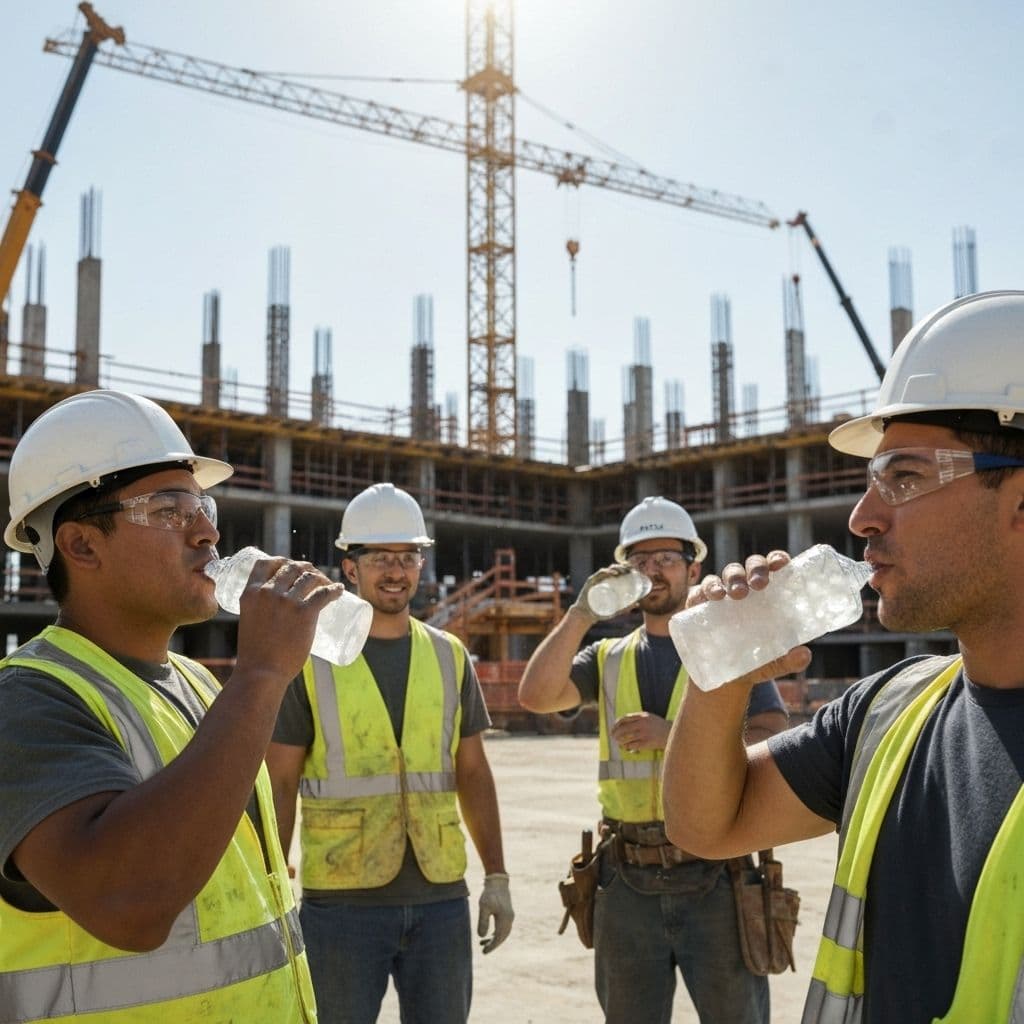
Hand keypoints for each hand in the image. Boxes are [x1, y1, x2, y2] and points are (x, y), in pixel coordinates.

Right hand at [234, 556, 343, 685]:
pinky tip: (339, 590)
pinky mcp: (305, 613)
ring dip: (321, 577)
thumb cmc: (255, 655)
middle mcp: (268, 592)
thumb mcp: (250, 622)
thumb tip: (275, 612)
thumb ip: (259, 612)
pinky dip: (334, 590)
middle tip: (313, 577)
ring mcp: (287, 601)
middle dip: (305, 568)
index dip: (280, 560)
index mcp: (251, 593)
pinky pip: (324, 593)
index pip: (265, 563)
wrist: (261, 674)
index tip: (290, 566)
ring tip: (327, 584)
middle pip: (291, 568)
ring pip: (309, 577)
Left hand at [477, 872, 513, 953]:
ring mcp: (509, 915)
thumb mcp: (484, 907)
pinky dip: (496, 932)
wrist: (497, 880)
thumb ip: (483, 922)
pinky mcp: (507, 912)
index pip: (498, 937)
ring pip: (503, 932)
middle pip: (502, 936)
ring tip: (483, 943)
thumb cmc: (489, 893)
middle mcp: (509, 918)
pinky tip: (488, 934)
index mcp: (505, 918)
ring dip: (494, 938)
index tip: (484, 952)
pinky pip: (503, 927)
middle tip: (484, 950)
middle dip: (493, 944)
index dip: (492, 946)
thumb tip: (482, 936)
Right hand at [571, 564, 636, 620]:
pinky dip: (607, 572)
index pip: (617, 571)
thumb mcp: (615, 610)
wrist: (585, 615)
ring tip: (623, 572)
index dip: (625, 567)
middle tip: (630, 570)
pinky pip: (599, 574)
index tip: (634, 569)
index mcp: (608, 582)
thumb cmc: (600, 612)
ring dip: (616, 568)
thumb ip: (625, 607)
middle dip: (623, 567)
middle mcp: (603, 579)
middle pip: (614, 568)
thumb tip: (638, 604)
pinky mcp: (591, 582)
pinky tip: (614, 573)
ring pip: (608, 570)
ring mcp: (597, 580)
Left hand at [610, 712, 669, 753]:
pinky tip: (627, 747)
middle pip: (623, 729)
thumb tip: (622, 723)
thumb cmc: (659, 726)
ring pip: (626, 738)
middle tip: (613, 737)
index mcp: (642, 716)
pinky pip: (632, 745)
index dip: (616, 724)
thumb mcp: (649, 717)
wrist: (672, 733)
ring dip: (620, 741)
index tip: (613, 728)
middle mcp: (642, 724)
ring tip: (619, 743)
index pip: (624, 719)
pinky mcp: (647, 742)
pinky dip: (628, 747)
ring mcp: (644, 733)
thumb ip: (637, 718)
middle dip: (616, 733)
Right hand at [685, 550, 810, 685]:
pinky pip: (701, 590)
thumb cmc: (752, 663)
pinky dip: (706, 589)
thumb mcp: (772, 664)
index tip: (780, 564)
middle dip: (755, 569)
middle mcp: (745, 589)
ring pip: (728, 573)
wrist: (721, 679)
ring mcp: (722, 595)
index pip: (772, 568)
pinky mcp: (700, 605)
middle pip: (751, 566)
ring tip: (737, 593)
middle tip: (759, 584)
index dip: (776, 560)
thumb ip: (788, 661)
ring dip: (733, 577)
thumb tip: (805, 654)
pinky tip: (712, 597)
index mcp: (767, 595)